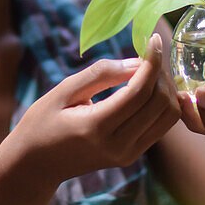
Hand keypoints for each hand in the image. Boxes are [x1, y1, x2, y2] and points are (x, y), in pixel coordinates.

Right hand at [6, 34, 180, 184]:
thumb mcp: (63, 91)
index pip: (139, 92)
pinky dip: (162, 104)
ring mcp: (127, 155)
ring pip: (167, 116)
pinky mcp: (132, 157)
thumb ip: (100, 74)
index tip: (153, 40)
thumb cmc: (42, 122)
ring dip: (165, 89)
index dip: (152, 62)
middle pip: (159, 103)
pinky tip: (149, 88)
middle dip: (161, 74)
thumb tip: (137, 61)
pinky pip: (161, 126)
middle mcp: (117, 146)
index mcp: (96, 127)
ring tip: (149, 71)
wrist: (36, 164)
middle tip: (148, 55)